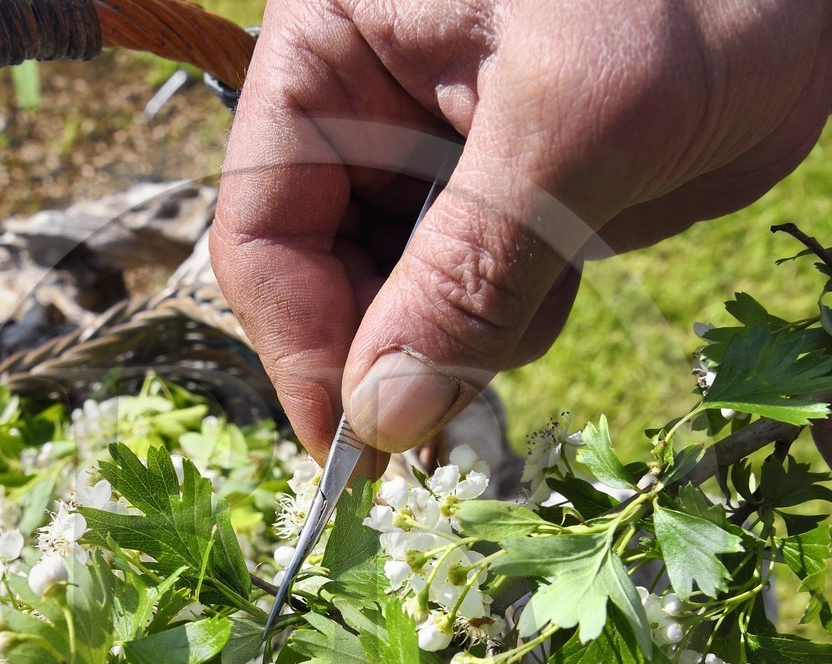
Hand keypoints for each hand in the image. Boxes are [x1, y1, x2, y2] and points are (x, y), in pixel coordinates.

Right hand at [211, 0, 831, 461]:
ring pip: (392, 306)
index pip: (261, 222)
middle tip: (444, 427)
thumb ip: (468, 272)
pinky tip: (566, 276)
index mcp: (332, 47)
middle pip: (315, 277)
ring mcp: (429, 160)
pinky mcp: (500, 204)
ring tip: (546, 286)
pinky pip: (467, 305)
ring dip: (453, 344)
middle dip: (380, 352)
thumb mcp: (570, 124)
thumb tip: (380, 418)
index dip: (297, 341)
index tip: (353, 448)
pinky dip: (507, 328)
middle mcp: (362, 106)